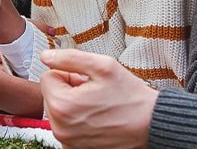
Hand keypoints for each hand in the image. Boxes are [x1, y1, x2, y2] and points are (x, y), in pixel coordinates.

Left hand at [39, 49, 156, 148]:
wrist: (151, 125)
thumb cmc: (130, 96)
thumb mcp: (102, 66)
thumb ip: (69, 58)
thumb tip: (45, 56)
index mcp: (62, 105)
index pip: (48, 77)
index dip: (69, 73)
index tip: (87, 80)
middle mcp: (59, 128)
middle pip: (51, 95)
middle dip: (69, 90)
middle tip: (94, 93)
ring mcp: (67, 141)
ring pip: (59, 110)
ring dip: (73, 105)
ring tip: (98, 106)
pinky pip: (66, 126)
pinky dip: (77, 120)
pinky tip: (97, 119)